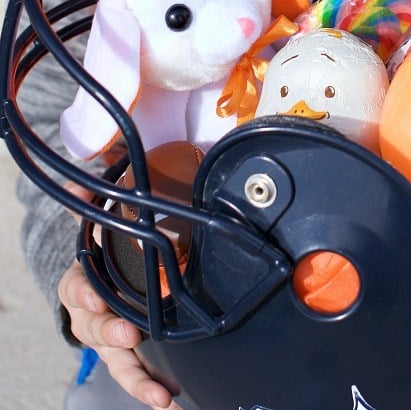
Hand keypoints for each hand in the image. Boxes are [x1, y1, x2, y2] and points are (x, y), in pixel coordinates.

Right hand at [59, 184, 180, 408]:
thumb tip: (81, 183)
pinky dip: (152, 390)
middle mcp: (91, 319)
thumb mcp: (92, 232)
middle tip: (129, 337)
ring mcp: (110, 343)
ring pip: (118, 363)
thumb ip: (90, 207)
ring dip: (138, 379)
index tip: (96, 299)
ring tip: (160, 395)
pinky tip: (173, 402)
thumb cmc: (97, 263)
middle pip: (95, 330)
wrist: (94, 294)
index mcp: (81, 286)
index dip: (85, 295)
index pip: (77, 289)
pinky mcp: (127, 359)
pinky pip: (138, 376)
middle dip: (112, 334)